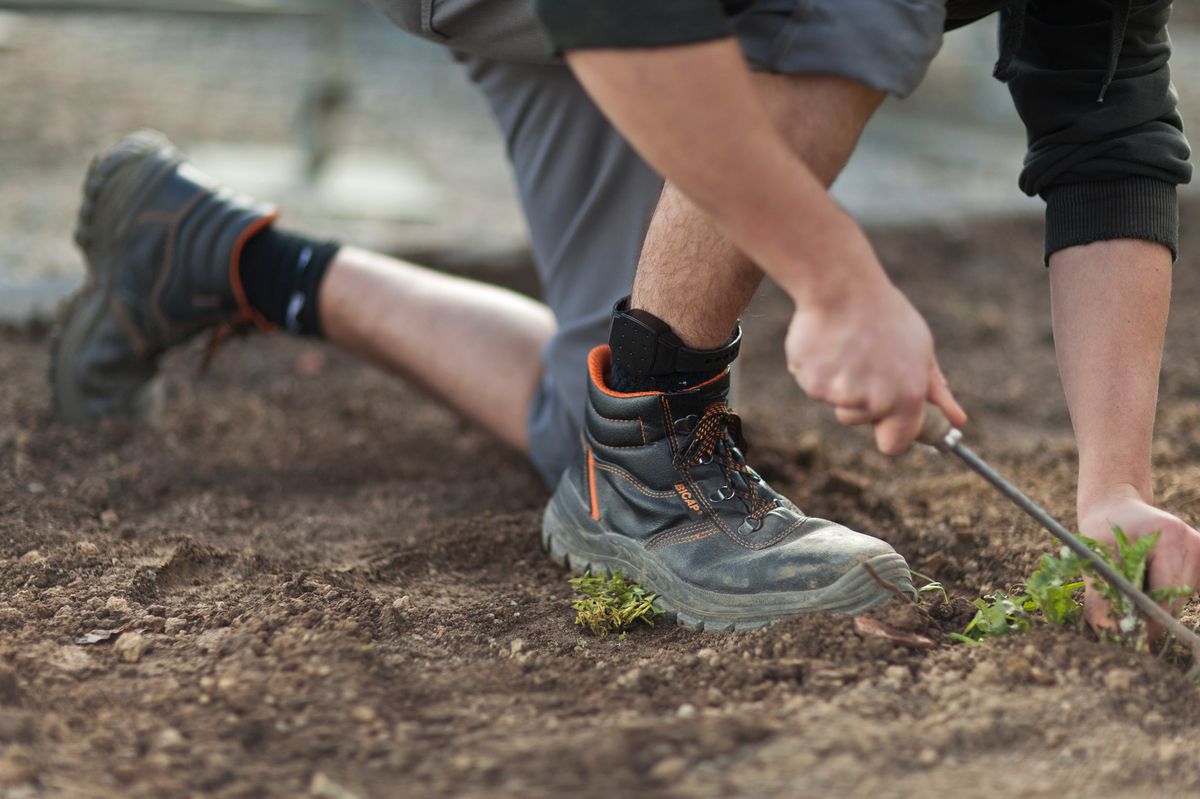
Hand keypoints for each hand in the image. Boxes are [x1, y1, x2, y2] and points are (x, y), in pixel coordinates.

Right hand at [784, 263, 965, 454]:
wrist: (843, 287)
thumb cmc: (885, 315)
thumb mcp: (921, 350)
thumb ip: (936, 391)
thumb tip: (959, 419)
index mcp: (906, 398)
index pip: (894, 444)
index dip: (889, 433)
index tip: (885, 419)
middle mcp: (874, 402)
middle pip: (857, 420)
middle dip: (858, 399)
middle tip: (862, 361)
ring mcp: (839, 394)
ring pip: (834, 401)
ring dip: (836, 381)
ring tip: (845, 346)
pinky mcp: (811, 382)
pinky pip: (812, 384)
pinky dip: (816, 368)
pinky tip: (826, 342)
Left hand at [1079, 485, 1199, 638]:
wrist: (1114, 506)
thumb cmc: (1101, 532)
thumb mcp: (1093, 559)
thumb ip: (1101, 597)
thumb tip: (1110, 633)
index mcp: (1167, 536)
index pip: (1166, 592)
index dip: (1149, 619)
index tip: (1132, 637)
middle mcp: (1191, 540)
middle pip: (1177, 597)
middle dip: (1153, 615)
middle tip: (1130, 626)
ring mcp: (1199, 547)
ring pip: (1183, 596)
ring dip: (1160, 602)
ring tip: (1136, 588)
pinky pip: (1190, 589)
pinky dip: (1170, 594)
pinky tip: (1151, 583)